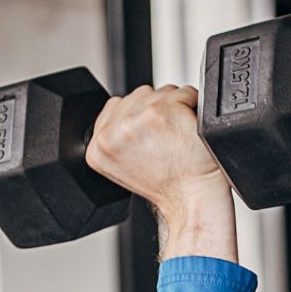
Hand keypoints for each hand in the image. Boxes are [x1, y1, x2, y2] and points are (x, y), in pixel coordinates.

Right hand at [85, 85, 237, 255]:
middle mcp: (114, 131)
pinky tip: (189, 130)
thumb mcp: (122, 167)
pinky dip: (192, 107)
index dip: (140, 117)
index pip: (116, 106)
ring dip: (174, 108)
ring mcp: (138, 118)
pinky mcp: (164, 110)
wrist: (190, 199)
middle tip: (167, 139)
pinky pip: (183, 93)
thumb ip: (116, 136)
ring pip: (160, 93)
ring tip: (177, 136)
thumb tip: (124, 113)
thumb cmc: (166, 185)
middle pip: (139, 96)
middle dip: (157, 111)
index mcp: (99, 145)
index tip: (152, 135)